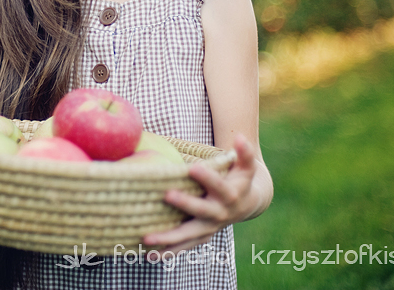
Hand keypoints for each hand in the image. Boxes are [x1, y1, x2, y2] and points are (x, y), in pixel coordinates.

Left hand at [143, 134, 258, 252]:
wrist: (246, 206)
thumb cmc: (240, 180)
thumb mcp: (246, 166)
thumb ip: (244, 153)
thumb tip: (239, 137)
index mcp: (229, 195)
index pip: (219, 186)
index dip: (207, 177)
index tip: (193, 167)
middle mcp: (219, 213)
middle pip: (202, 211)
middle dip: (185, 204)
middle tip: (167, 195)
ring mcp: (209, 228)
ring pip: (189, 235)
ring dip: (169, 238)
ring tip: (147, 238)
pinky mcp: (200, 237)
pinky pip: (184, 246)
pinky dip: (168, 252)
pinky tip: (150, 255)